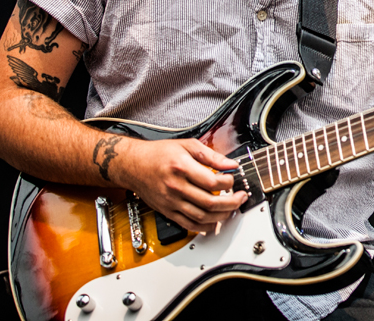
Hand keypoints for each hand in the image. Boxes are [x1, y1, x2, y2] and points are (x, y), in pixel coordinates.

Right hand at [109, 137, 247, 233]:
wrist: (133, 165)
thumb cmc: (159, 154)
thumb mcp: (187, 145)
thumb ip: (211, 155)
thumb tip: (231, 164)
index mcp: (182, 168)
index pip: (213, 182)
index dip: (229, 182)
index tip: (233, 179)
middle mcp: (176, 187)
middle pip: (210, 202)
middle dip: (231, 202)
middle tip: (240, 198)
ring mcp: (171, 202)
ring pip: (201, 217)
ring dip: (221, 216)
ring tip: (231, 209)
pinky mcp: (168, 211)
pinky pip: (189, 225)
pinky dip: (204, 227)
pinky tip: (214, 222)